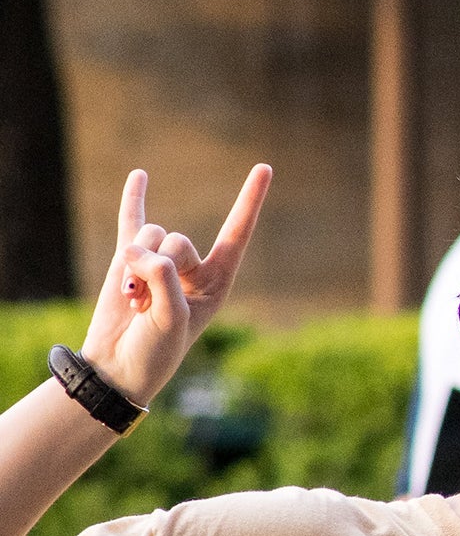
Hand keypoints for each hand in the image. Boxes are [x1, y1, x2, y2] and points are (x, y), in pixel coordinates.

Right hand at [80, 165, 270, 406]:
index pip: (237, 234)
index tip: (265, 167)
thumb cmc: (155, 351)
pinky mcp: (129, 261)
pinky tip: (140, 175)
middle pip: (177, 239)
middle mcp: (193, 268)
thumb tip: (138, 250)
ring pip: (150, 235)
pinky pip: (132, 222)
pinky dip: (134, 200)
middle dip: (157, 266)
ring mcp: (160, 262)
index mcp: (217, 282)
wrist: (118, 368)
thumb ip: (162, 280)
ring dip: (134, 265)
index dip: (250, 201)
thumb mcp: (170, 319)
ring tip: (131, 298)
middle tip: (145, 303)